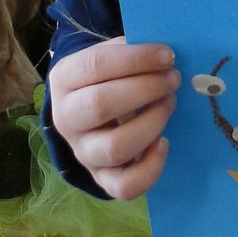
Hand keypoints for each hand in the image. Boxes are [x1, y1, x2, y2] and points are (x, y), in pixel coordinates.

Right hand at [47, 37, 179, 198]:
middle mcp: (65, 118)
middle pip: (102, 105)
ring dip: (152, 122)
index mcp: (64, 79)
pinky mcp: (101, 178)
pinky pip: (124, 186)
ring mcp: (82, 152)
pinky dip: (150, 167)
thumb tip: (166, 54)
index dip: (136, 59)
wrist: (89, 114)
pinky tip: (164, 142)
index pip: (96, 65)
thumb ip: (131, 50)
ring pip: (116, 147)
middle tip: (173, 79)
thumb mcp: (111, 56)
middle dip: (146, 89)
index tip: (168, 55)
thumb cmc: (108, 77)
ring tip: (169, 103)